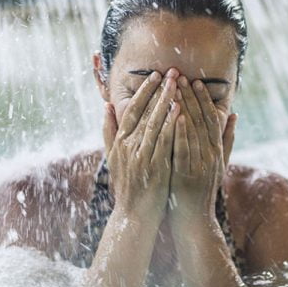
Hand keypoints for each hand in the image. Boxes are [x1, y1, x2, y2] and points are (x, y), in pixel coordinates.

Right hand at [102, 69, 179, 219]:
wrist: (133, 214)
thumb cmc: (127, 185)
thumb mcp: (112, 157)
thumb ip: (108, 131)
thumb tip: (107, 106)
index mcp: (120, 142)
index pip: (132, 110)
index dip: (144, 91)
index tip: (155, 75)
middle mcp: (129, 146)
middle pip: (145, 112)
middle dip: (159, 90)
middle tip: (171, 72)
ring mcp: (141, 156)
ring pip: (155, 122)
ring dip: (167, 101)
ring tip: (178, 84)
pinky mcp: (155, 166)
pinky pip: (164, 141)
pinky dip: (171, 123)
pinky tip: (180, 109)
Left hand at [169, 76, 235, 220]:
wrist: (194, 220)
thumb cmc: (201, 190)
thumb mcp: (217, 164)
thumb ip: (226, 140)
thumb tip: (235, 115)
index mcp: (216, 151)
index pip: (211, 119)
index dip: (204, 99)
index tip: (195, 81)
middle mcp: (211, 155)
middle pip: (202, 120)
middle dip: (191, 97)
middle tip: (181, 76)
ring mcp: (200, 164)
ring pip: (193, 131)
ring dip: (185, 107)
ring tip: (176, 88)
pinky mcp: (187, 174)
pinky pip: (184, 149)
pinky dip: (181, 131)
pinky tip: (175, 115)